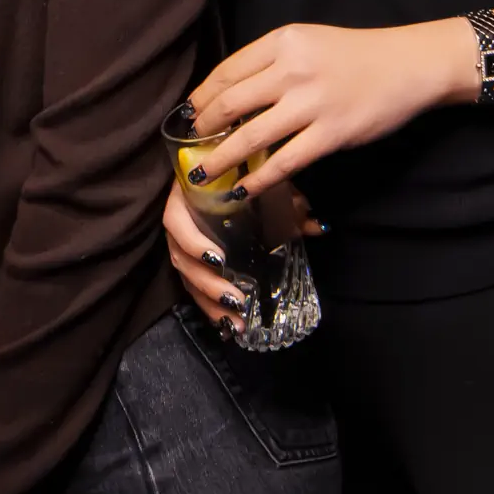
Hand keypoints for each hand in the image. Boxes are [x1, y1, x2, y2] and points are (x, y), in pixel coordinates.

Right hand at [164, 176, 320, 329]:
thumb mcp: (267, 184)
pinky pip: (193, 287)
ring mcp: (182, 244)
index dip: (192, 242)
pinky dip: (208, 306)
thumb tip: (318, 226)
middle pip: (180, 259)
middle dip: (206, 283)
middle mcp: (180, 222)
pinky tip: (226, 324)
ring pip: (186, 278)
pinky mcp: (192, 261)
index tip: (219, 260)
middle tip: (235, 299)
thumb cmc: (245, 172)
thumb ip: (289, 204)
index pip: (176, 220)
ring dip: (208, 302)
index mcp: (188, 196)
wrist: (229, 168)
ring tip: (233, 322)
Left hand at [187, 20, 471, 197]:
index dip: (201, 98)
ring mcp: (312, 103)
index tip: (190, 114)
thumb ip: (271, 63)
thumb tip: (227, 96)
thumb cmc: (355, 55)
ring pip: (250, 136)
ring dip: (220, 159)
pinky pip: (285, 162)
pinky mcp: (331, 134)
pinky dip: (259, 179)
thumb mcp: (307, 42)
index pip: (227, 71)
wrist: (407, 65)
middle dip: (203, 129)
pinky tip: (243, 189)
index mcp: (283, 41)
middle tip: (190, 145)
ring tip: (202, 174)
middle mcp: (293, 69)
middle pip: (231, 103)